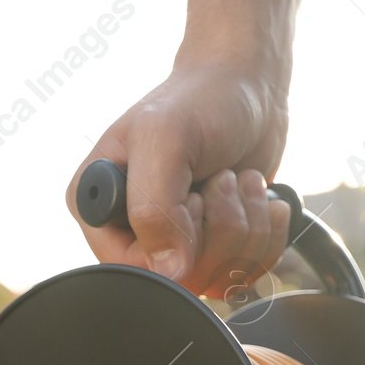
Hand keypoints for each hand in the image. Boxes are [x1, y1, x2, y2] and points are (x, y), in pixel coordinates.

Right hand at [67, 61, 292, 297]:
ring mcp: (175, 244)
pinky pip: (246, 274)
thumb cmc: (201, 99)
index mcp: (97, 208)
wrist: (246, 85)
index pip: (130, 267)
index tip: (193, 197)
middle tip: (219, 177)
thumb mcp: (164, 139)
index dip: (173, 243)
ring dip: (247, 226)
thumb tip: (170, 272)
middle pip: (182, 278)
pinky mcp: (216, 247)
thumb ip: (154, 208)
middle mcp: (131, 232)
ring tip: (237, 180)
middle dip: (219, 227)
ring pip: (219, 279)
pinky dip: (266, 234)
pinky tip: (257, 196)